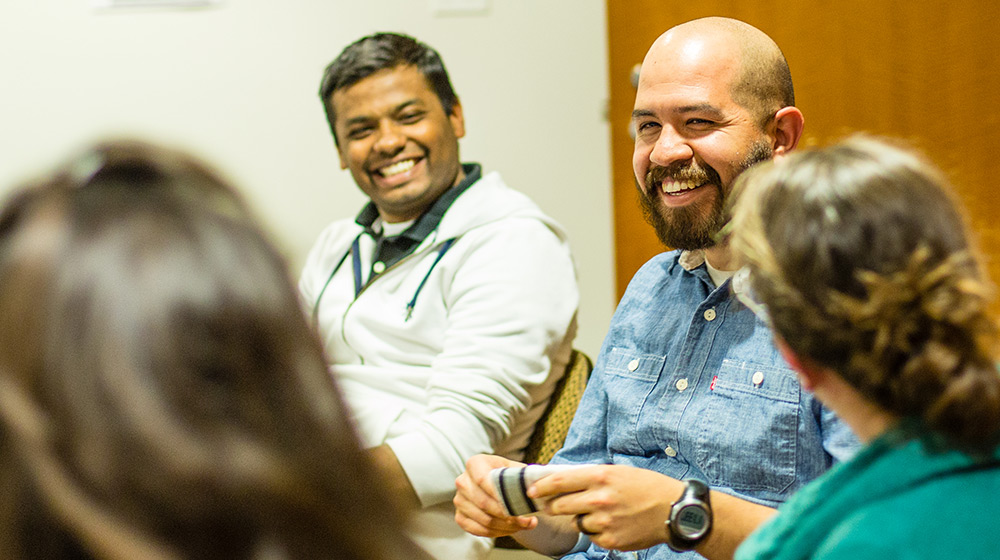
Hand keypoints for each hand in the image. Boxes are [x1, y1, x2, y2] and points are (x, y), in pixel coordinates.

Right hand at [454, 454, 535, 536]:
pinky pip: (478, 530)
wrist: (498, 485)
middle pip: (483, 503)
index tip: (516, 505)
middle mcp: (463, 481)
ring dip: (506, 526)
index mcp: (475, 463)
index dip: (499, 494)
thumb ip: (525, 476)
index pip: (483, 479)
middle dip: (507, 515)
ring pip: (484, 519)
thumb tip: (535, 486)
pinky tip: (511, 529)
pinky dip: (497, 533)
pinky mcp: (460, 517)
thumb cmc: (508, 476)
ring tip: (523, 525)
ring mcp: (459, 500)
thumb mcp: (516, 470)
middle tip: (526, 520)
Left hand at [529, 464, 680, 551]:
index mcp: (600, 476)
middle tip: (555, 505)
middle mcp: (599, 499)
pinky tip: (612, 523)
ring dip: (580, 518)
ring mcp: (603, 521)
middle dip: (554, 506)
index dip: (541, 487)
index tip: (532, 491)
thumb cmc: (645, 486)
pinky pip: (590, 535)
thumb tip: (561, 481)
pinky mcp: (609, 540)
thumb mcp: (617, 472)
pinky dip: (595, 531)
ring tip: (600, 512)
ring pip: (575, 522)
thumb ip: (589, 477)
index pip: (559, 482)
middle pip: (559, 506)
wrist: (673, 510)